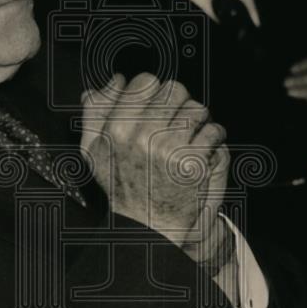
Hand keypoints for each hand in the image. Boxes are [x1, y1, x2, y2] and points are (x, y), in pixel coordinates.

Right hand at [80, 73, 226, 255]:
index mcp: (117, 128)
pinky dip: (212, 139)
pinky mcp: (194, 163)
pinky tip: (200, 151)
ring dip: (197, 121)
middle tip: (174, 122)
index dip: (153, 92)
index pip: (145, 81)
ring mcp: (170, 149)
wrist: (145, 227)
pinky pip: (213, 132)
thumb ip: (96, 112)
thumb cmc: (120, 187)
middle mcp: (143, 135)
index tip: (155, 106)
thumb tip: (114, 80)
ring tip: (188, 137)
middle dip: (177, 103)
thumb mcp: (93, 151)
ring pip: (197, 108)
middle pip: (175, 90)